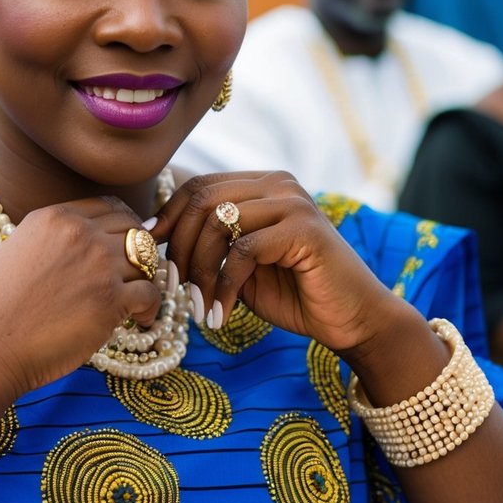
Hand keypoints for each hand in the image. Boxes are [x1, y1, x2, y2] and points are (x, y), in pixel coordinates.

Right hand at [0, 196, 163, 397]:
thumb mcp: (17, 250)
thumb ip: (54, 241)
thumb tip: (89, 247)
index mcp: (55, 217)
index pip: (110, 206)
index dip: (124, 226)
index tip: (125, 247)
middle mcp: (80, 233)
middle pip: (135, 229)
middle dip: (140, 252)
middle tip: (136, 275)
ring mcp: (98, 264)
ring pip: (148, 260)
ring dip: (147, 280)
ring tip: (138, 301)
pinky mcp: (110, 300)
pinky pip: (151, 293)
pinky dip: (152, 308)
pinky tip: (141, 320)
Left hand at [150, 171, 404, 357]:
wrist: (351, 319)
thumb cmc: (295, 293)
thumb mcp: (240, 266)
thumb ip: (210, 246)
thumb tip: (157, 237)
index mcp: (262, 185)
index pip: (198, 186)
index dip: (169, 217)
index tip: (151, 251)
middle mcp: (278, 183)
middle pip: (203, 199)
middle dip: (180, 246)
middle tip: (174, 286)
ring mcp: (293, 202)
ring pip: (219, 223)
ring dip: (200, 271)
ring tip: (199, 306)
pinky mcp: (304, 230)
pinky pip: (243, 250)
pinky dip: (224, 286)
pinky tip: (220, 315)